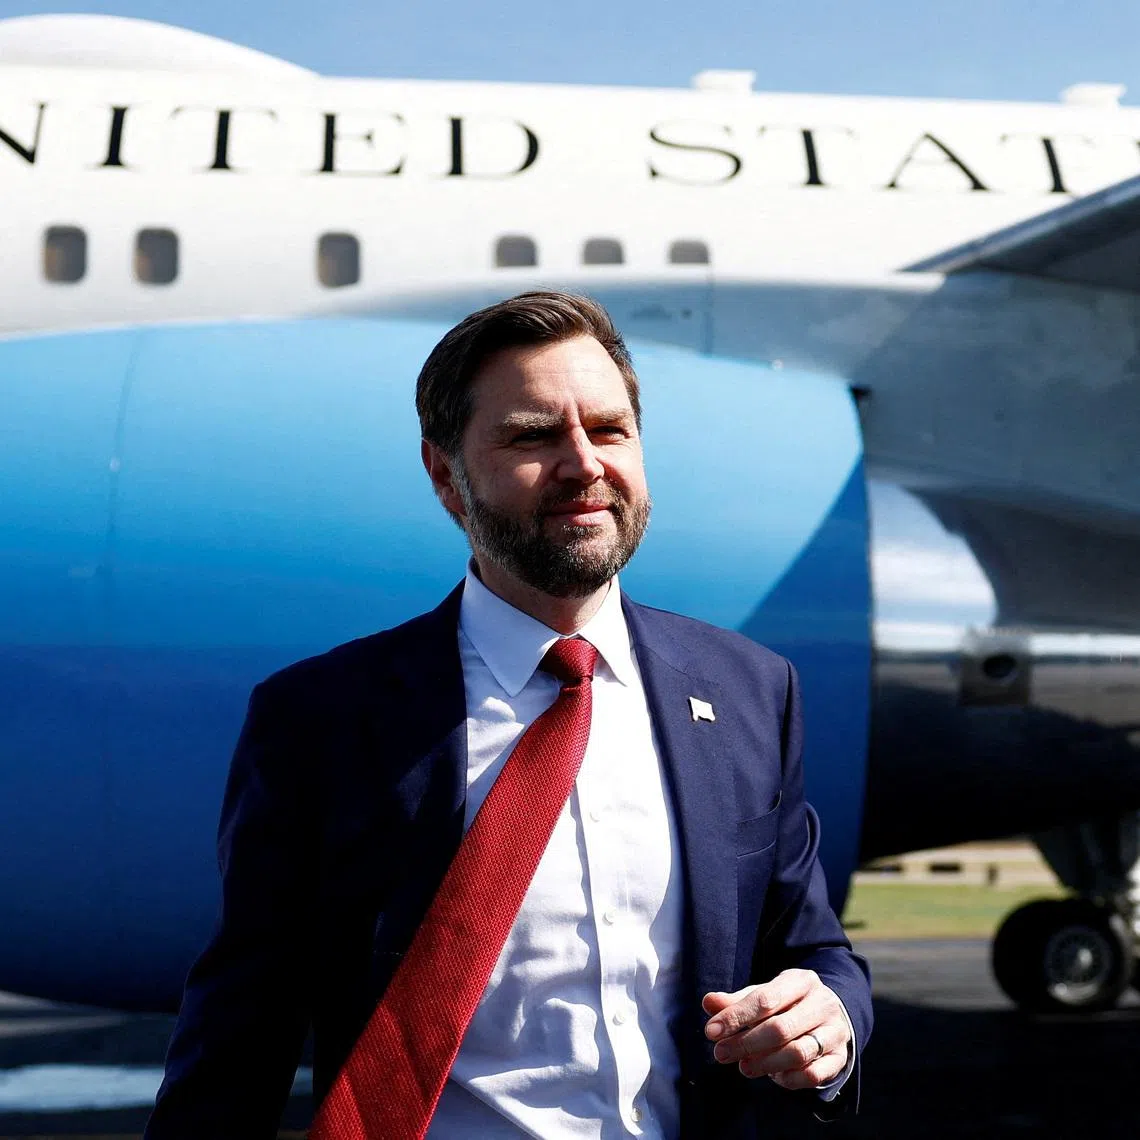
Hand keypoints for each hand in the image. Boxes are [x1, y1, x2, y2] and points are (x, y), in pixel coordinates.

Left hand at [702, 968, 849, 1089]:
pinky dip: (791, 1079)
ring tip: (744, 1067)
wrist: (830, 1013)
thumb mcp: (764, 995)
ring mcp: (835, 1031)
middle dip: (746, 1043)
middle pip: (781, 1028)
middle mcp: (822, 1004)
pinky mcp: (841, 1057)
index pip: (765, 999)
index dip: (736, 1016)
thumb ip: (736, 1001)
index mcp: (800, 981)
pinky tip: (774, 1076)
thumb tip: (709, 1003)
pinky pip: (814, 1074)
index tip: (712, 1031)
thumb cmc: (788, 1004)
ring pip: (798, 1053)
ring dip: (766, 1063)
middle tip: (721, 1054)